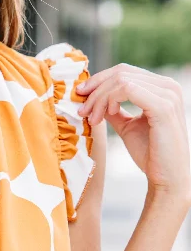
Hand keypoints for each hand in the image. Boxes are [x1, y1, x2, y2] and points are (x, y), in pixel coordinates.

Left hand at [76, 62, 190, 198]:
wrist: (167, 179)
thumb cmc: (150, 154)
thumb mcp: (127, 126)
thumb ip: (114, 110)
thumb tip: (92, 98)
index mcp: (162, 88)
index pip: (125, 72)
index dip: (99, 80)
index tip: (81, 95)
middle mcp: (168, 86)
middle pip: (121, 72)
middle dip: (96, 89)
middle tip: (82, 109)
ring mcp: (168, 94)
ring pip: (121, 80)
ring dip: (100, 98)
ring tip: (92, 118)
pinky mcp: (163, 106)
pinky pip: (127, 89)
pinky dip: (110, 100)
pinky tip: (106, 116)